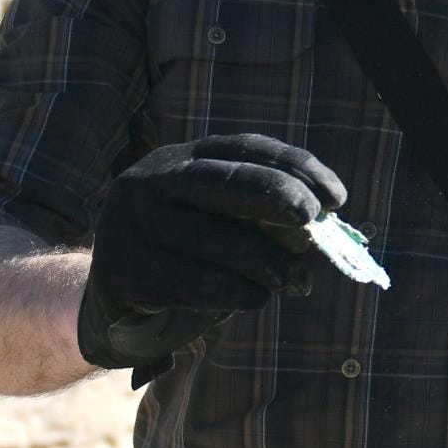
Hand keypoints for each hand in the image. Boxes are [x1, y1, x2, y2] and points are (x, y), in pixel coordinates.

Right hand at [77, 134, 347, 367]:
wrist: (113, 298)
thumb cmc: (184, 254)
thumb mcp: (218, 223)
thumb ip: (261, 221)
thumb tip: (318, 237)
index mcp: (181, 159)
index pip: (244, 149)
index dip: (294, 167)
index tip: (335, 197)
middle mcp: (151, 181)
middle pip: (221, 181)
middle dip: (275, 195)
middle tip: (313, 220)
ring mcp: (131, 224)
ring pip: (211, 238)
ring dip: (263, 261)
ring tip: (294, 281)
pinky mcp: (124, 271)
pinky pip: (190, 282)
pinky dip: (233, 292)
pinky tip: (256, 298)